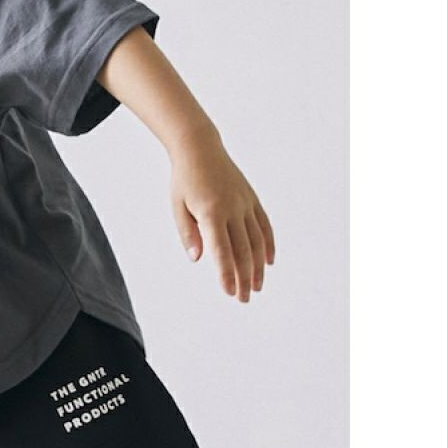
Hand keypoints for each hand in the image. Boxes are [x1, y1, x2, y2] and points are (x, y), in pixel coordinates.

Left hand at [169, 127, 275, 301]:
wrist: (200, 148)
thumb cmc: (185, 179)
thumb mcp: (178, 205)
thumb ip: (188, 233)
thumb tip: (198, 259)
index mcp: (211, 212)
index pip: (221, 250)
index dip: (226, 273)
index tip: (229, 292)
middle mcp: (232, 208)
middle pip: (242, 250)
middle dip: (244, 277)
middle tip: (244, 298)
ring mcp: (245, 203)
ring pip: (257, 241)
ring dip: (258, 266)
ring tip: (257, 286)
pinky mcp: (251, 199)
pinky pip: (264, 225)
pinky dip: (268, 244)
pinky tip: (269, 261)